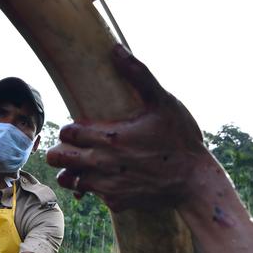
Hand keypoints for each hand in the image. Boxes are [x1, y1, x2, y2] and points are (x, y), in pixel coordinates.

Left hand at [46, 45, 209, 212]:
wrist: (195, 182)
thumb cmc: (181, 139)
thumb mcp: (163, 102)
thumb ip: (139, 75)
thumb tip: (116, 49)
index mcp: (109, 137)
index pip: (66, 132)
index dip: (70, 128)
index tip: (81, 126)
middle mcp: (102, 164)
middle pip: (58, 157)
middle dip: (61, 149)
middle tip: (74, 145)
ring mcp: (107, 187)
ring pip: (69, 180)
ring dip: (72, 170)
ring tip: (84, 162)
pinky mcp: (116, 203)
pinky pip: (93, 196)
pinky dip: (95, 188)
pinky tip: (108, 179)